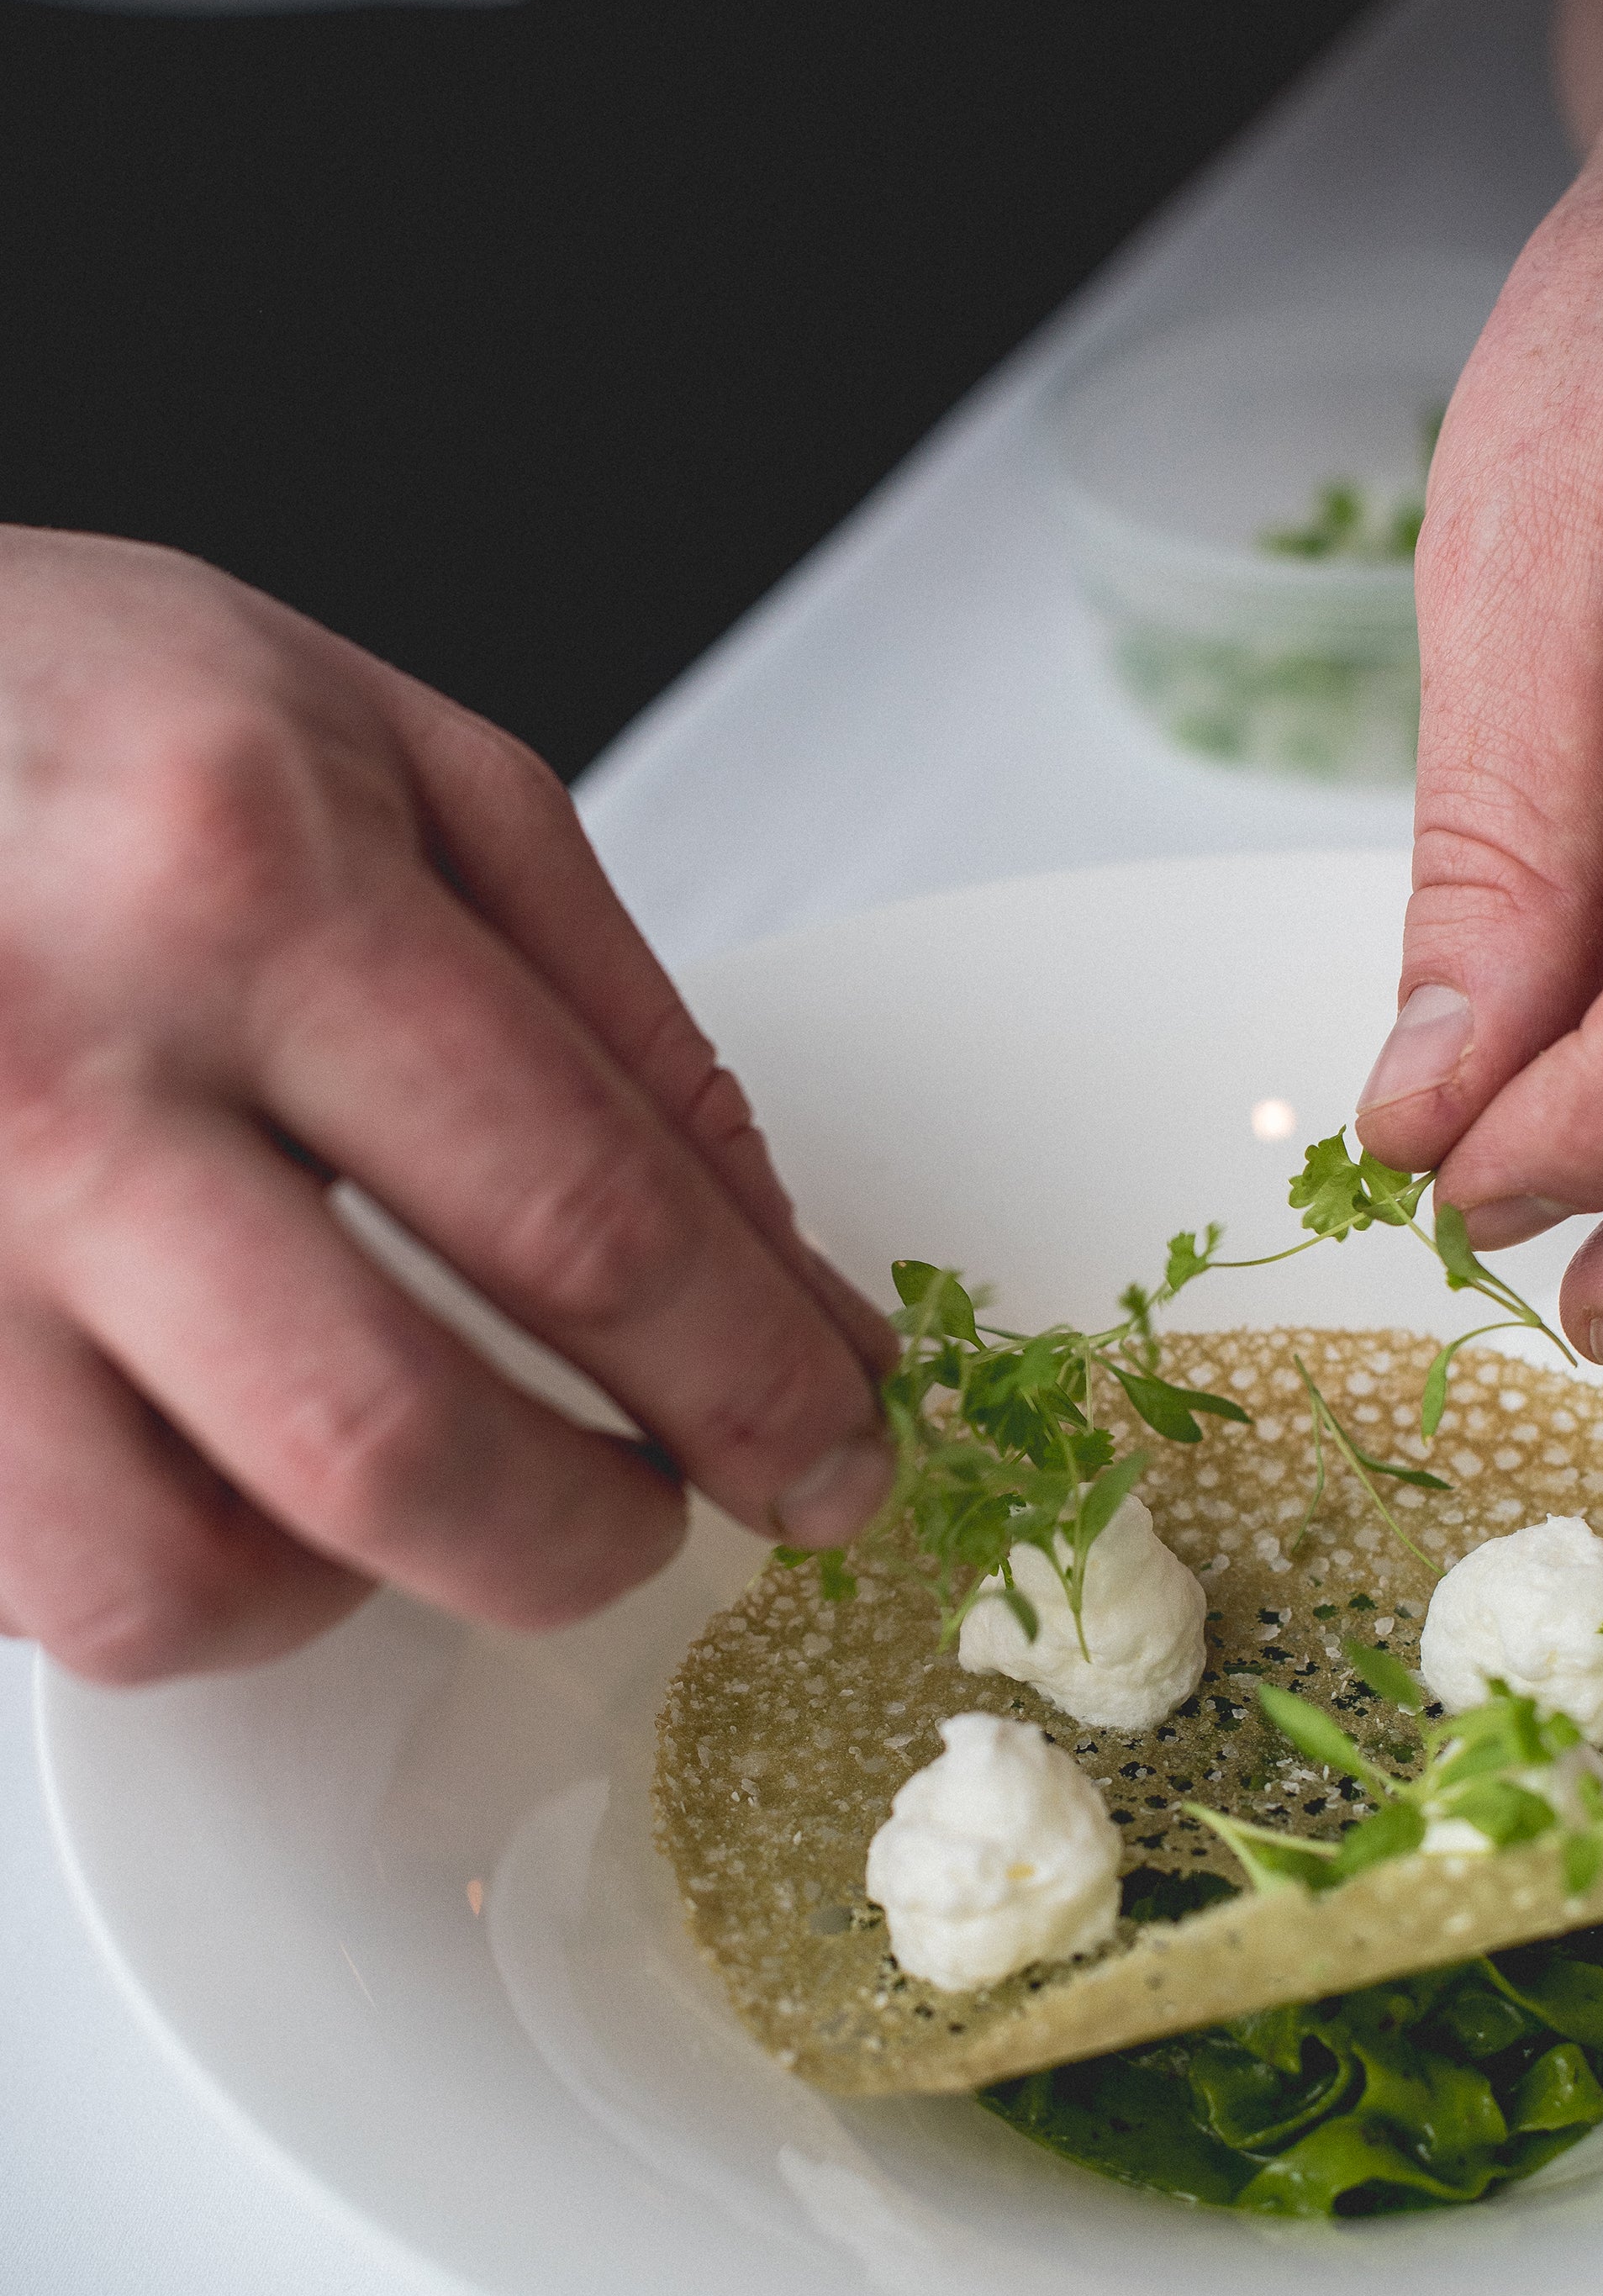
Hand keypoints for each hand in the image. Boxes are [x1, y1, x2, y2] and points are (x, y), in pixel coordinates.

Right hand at [0, 529, 894, 1681]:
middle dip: (583, 1538)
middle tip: (646, 1507)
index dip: (748, 1384)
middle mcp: (61, 1072)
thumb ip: (613, 1017)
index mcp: (241, 880)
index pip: (582, 1216)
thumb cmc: (52, 712)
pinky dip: (159, 1557)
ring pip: (170, 1582)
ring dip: (344, 1583)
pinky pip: (25, 1578)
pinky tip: (203, 1435)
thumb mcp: (386, 759)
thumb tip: (776, 1277)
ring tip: (391, 1467)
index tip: (829, 1457)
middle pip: (391, 1448)